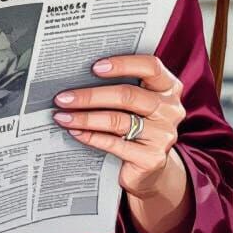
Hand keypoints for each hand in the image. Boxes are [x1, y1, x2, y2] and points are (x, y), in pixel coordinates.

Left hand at [52, 55, 185, 199]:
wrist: (150, 167)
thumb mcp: (135, 101)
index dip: (123, 64)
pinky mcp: (152, 158)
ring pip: (118, 120)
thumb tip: (76, 73)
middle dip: (90, 96)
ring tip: (62, 117)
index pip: (150, 66)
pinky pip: (115, 144)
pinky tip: (75, 132)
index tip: (94, 67)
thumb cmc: (135, 123)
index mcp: (168, 87)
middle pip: (128, 95)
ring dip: (85, 118)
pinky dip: (91, 137)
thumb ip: (119, 84)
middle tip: (63, 98)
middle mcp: (170, 109)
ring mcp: (164, 135)